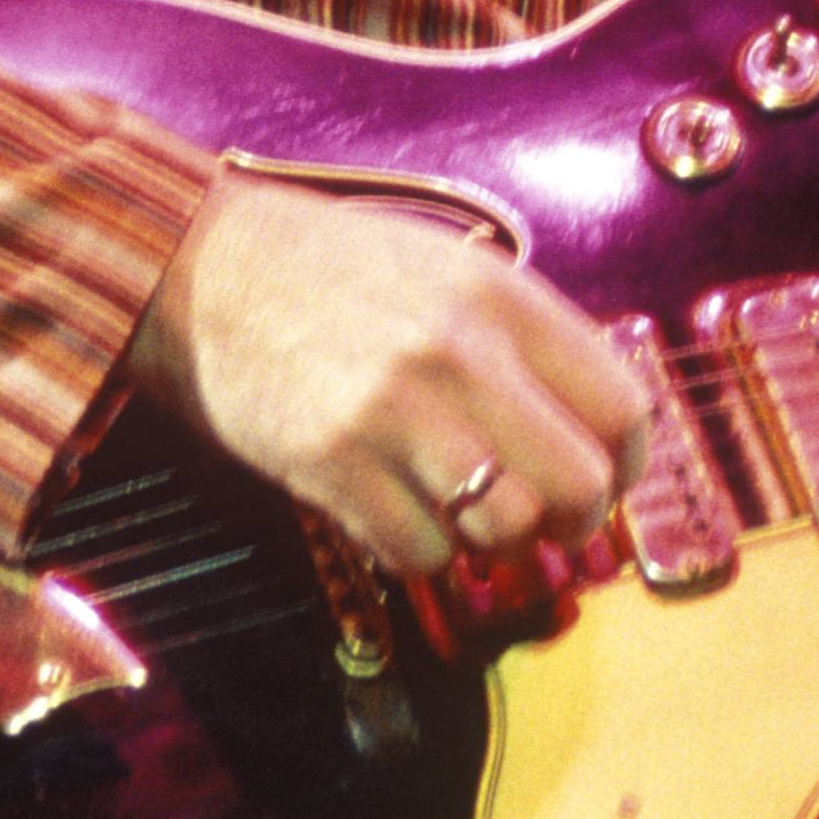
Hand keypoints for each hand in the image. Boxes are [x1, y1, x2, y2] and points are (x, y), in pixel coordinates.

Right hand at [123, 175, 650, 575]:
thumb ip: (520, 340)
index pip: (622, 410)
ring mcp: (393, 412)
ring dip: (493, 541)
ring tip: (464, 517)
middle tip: (547, 522)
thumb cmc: (323, 270)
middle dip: (574, 522)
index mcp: (500, 298)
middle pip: (580, 484)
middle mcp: (458, 353)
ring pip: (504, 527)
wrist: (193, 266)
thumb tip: (593, 440)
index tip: (601, 479)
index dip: (625, 465)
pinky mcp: (330, 462)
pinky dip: (421, 552)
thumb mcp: (442, 269)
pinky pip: (420, 551)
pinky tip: (396, 512)